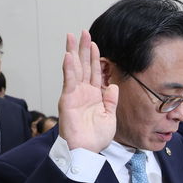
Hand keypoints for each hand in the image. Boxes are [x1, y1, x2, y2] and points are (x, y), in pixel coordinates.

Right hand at [58, 31, 117, 151]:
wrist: (86, 150)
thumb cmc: (96, 137)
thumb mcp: (110, 116)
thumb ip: (111, 100)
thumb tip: (114, 86)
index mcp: (94, 95)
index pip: (95, 71)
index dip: (95, 57)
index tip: (94, 43)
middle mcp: (83, 92)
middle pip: (84, 65)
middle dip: (83, 48)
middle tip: (82, 32)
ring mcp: (75, 94)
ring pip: (75, 68)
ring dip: (73, 52)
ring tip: (72, 37)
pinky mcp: (68, 100)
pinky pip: (69, 81)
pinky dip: (69, 68)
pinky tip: (69, 56)